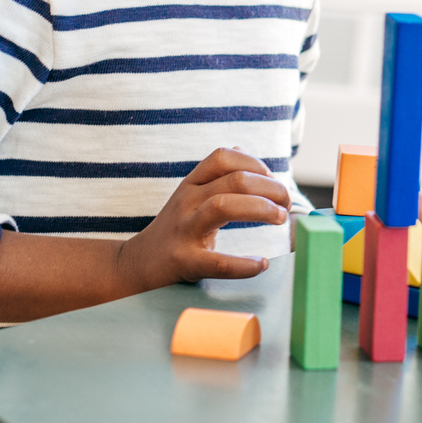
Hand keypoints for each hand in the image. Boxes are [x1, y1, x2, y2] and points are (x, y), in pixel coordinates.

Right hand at [114, 147, 292, 291]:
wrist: (135, 265)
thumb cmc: (175, 230)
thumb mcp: (192, 198)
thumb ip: (220, 181)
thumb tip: (257, 166)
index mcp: (191, 184)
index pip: (223, 157)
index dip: (255, 163)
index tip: (272, 180)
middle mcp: (186, 201)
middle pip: (233, 180)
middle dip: (269, 188)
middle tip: (286, 204)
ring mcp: (183, 229)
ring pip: (223, 206)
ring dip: (260, 210)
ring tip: (280, 219)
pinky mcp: (182, 261)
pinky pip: (217, 261)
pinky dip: (244, 264)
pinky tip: (260, 264)